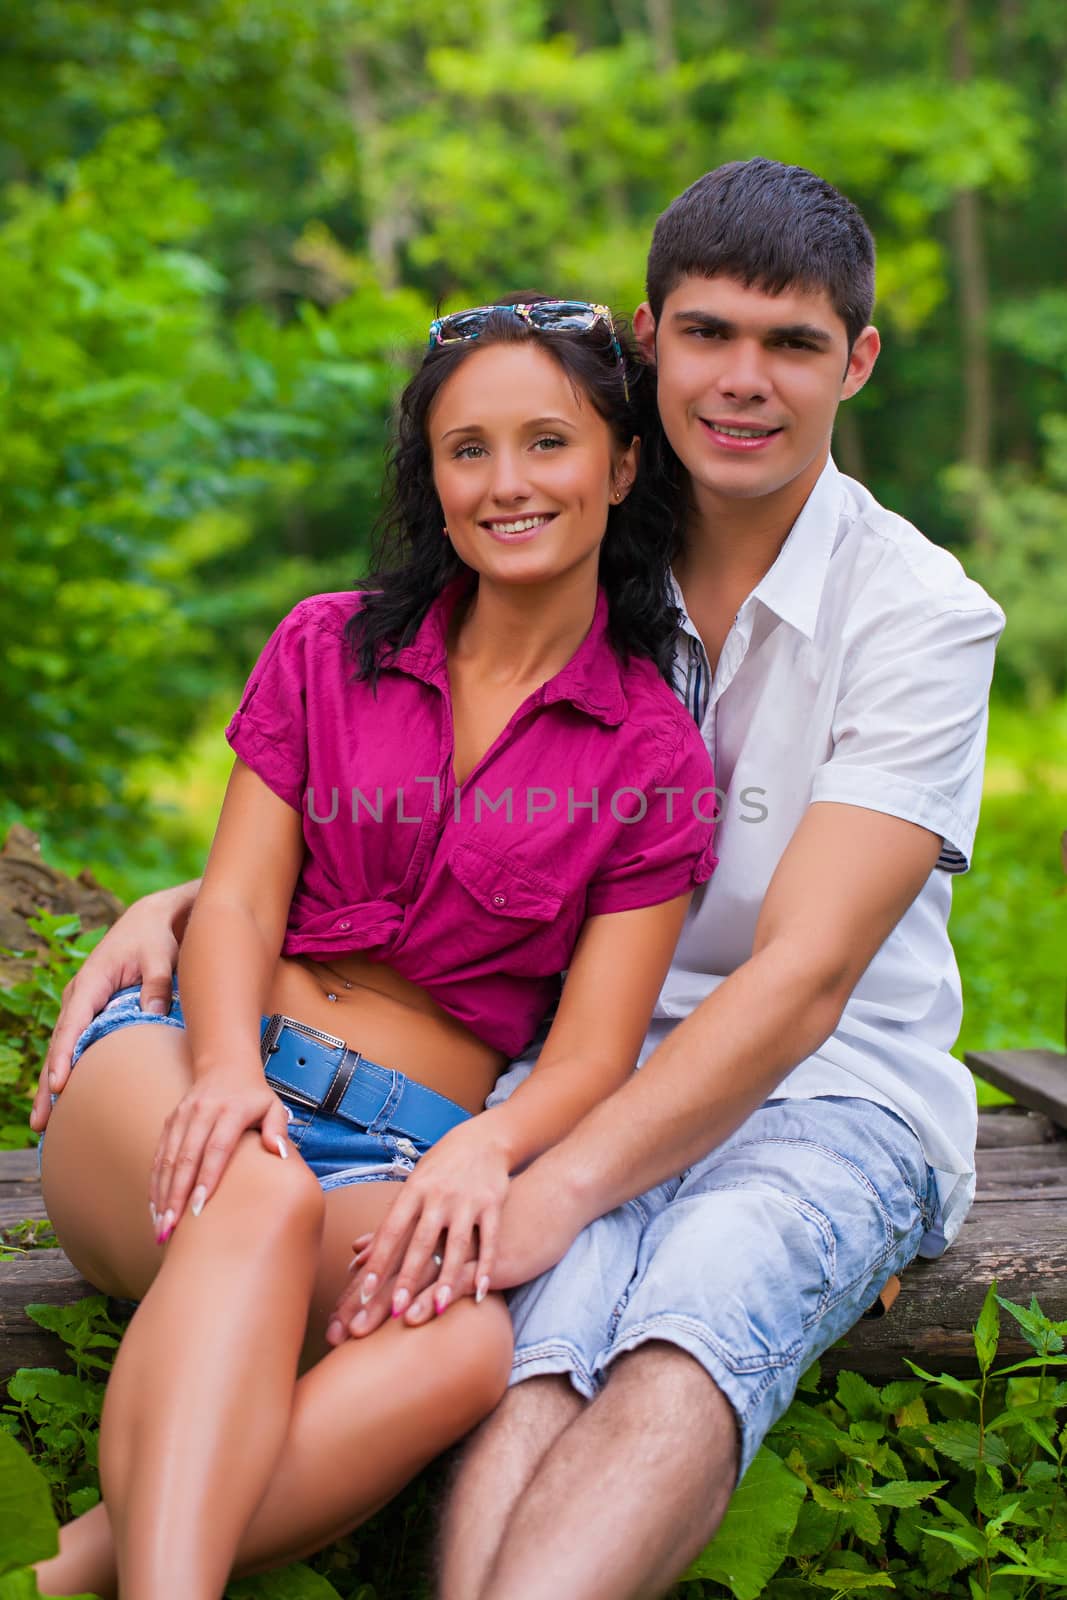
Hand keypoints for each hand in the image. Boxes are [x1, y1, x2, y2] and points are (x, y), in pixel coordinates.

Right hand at [30, 884, 194, 1134]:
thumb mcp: (161, 957)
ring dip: (52, 1086)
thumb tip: (153, 1012)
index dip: (63, 1056)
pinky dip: (67, 1072)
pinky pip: (74, 1046)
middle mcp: (79, 997)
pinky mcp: (90, 1013)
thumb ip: (157, 984)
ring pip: (62, 1050)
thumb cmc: (155, 939)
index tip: (58, 1085)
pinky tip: (64, 1101)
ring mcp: (81, 1006)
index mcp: (90, 982)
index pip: (72, 1025)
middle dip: (48, 1085)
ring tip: (44, 1124)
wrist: (150, 921)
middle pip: (59, 1046)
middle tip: (42, 1122)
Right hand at [149, 1065, 290, 1241]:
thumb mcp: (274, 1106)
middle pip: (185, 1158)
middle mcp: (202, 1112)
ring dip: (163, 1194)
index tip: (198, 1208)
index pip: (216, 1148)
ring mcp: (182, 1117)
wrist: (225, 1066)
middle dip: (176, 1196)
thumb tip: (279, 1153)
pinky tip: (156, 1208)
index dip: (206, 1178)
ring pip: (167, 1159)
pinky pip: (159, 1155)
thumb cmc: (254, 1096)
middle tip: (170, 1229)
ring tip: (161, 1227)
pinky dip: (156, 1183)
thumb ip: (278, 1129)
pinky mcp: (170, 1122)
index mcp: (230, 1110)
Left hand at [337, 1155, 589, 1338]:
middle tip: (394, 1310)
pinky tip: (482, 1292)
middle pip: (421, 1241)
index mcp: (414, 1190)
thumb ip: (390, 1223)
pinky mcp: (493, 1204)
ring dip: (447, 1277)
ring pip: (457, 1244)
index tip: (364, 1293)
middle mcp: (439, 1195)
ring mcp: (467, 1200)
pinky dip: (487, 1266)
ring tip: (439, 1307)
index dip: (378, 1261)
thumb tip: (356, 1255)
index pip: (391, 1230)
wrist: (484, 1139)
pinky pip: (490, 1239)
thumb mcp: (413, 1187)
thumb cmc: (440, 1169)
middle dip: (408, 1276)